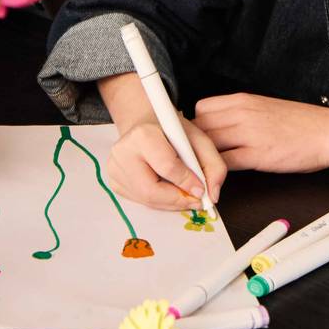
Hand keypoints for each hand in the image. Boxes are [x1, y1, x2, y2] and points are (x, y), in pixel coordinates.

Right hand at [105, 114, 227, 211]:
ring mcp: (114, 168)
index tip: (201, 190)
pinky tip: (166, 189)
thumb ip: (214, 166)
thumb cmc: (172, 132)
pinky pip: (140, 201)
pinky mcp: (113, 182)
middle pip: (151, 191)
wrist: (146, 126)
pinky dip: (158, 202)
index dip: (187, 182)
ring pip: (146, 200)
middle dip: (177, 200)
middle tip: (194, 200)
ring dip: (170, 203)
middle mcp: (123, 151)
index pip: (166, 166)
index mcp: (143, 134)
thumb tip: (212, 196)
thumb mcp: (199, 140)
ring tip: (182, 194)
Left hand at [194, 92, 328, 173]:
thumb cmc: (301, 123)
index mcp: (243, 100)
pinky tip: (217, 180)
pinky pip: (224, 164)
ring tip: (202, 171)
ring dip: (202, 159)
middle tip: (197, 158)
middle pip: (199, 126)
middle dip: (195, 144)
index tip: (197, 138)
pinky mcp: (257, 155)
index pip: (201, 107)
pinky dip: (216, 174)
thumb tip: (218, 124)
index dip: (196, 124)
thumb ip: (240, 113)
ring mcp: (249, 133)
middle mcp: (242, 113)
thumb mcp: (265, 107)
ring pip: (207, 144)